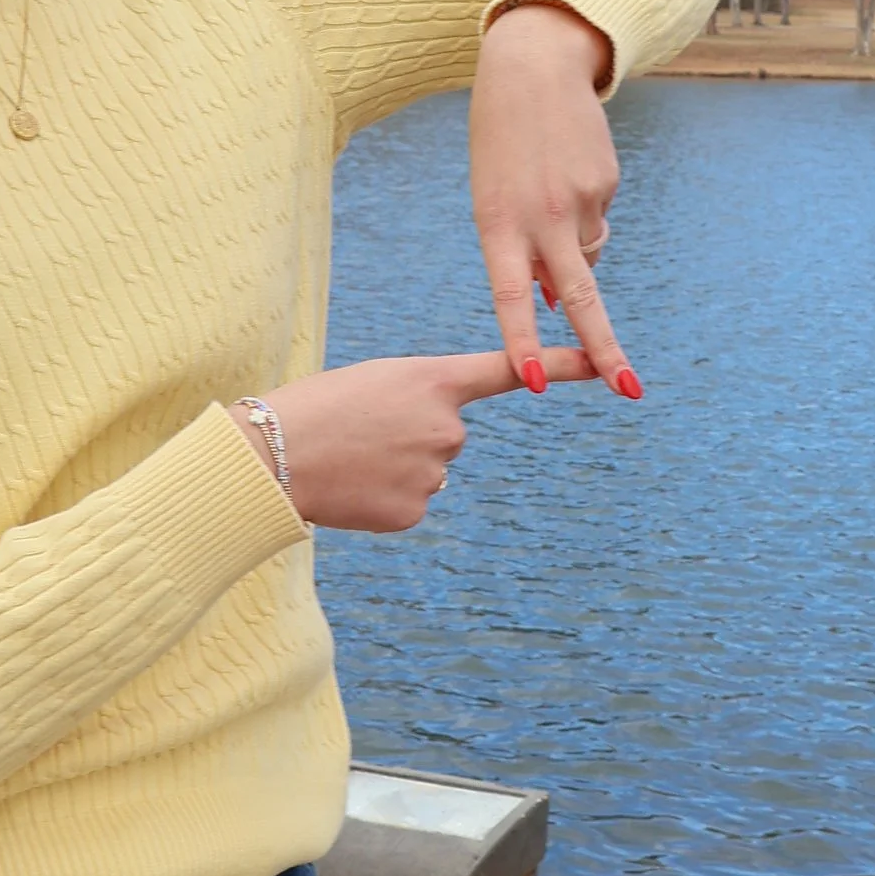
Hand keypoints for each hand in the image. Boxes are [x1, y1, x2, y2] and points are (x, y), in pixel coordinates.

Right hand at [234, 350, 595, 529]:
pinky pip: (412, 502)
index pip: (507, 371)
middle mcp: (447, 426)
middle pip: (448, 434)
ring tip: (350, 456)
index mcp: (432, 380)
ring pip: (429, 470)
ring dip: (395, 466)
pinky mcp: (416, 510)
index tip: (603, 365)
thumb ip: (420, 407)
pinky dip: (384, 498)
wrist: (271, 455)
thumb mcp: (374, 385)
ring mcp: (435, 472)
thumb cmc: (313, 409)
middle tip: (361, 430)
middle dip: (412, 435)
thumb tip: (439, 460)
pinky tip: (354, 487)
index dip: (560, 365)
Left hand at [468, 0, 638, 394]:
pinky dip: (585, 211)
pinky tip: (568, 171)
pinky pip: (598, 219)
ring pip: (588, 253)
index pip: (510, 296)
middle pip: (578, 295)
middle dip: (604, 349)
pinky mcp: (605, 183)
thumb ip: (522, 251)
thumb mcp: (492, 199)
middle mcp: (541, 217)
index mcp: (497, 223)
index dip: (524, 340)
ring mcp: (580, 199)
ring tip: (548, 191)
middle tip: (628, 390)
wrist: (532, 67)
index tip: (535, 380)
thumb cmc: (501, 145)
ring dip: (574, 245)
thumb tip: (559, 300)